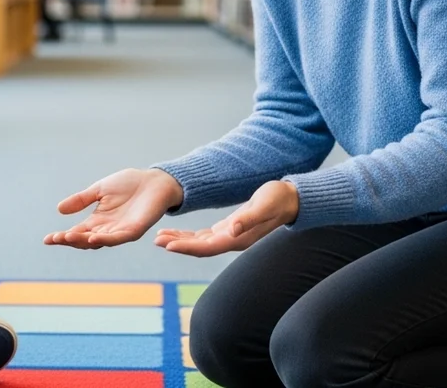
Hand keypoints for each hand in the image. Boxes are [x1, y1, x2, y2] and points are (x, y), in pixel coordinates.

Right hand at [44, 168, 183, 248]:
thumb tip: (59, 210)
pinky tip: (92, 237)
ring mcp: (120, 232)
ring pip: (98, 241)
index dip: (62, 236)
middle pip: (84, 240)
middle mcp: (107, 230)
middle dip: (69, 240)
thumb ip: (82, 200)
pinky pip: (117, 238)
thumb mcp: (99, 190)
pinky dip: (104, 239)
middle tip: (54, 239)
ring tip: (68, 238)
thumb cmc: (129, 184)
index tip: (47, 239)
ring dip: (83, 241)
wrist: (154, 180)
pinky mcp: (134, 230)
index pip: (77, 232)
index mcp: (98, 221)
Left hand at [154, 180, 298, 256]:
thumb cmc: (278, 199)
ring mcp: (230, 236)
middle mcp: (232, 240)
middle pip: (198, 248)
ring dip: (179, 241)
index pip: (206, 247)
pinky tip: (176, 233)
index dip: (186, 247)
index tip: (167, 245)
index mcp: (237, 238)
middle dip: (177, 244)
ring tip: (159, 237)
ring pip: (199, 243)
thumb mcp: (263, 205)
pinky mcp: (229, 229)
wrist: (290, 199)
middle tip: (155, 240)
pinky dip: (189, 236)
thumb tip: (231, 230)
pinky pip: (204, 236)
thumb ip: (248, 218)